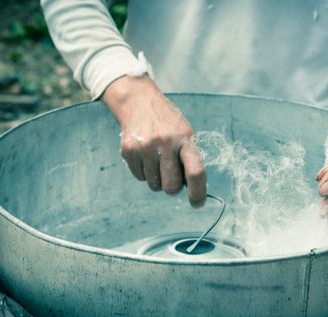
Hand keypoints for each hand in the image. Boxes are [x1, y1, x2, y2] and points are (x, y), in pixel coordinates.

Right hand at [102, 75, 206, 207]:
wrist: (139, 101)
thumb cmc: (168, 123)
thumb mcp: (185, 133)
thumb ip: (189, 159)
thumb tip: (192, 190)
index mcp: (185, 139)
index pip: (195, 172)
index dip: (198, 193)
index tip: (197, 204)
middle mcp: (165, 143)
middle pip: (172, 186)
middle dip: (173, 188)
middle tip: (172, 176)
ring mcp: (145, 147)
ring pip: (154, 185)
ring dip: (157, 179)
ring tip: (157, 159)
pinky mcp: (129, 150)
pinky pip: (140, 177)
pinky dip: (144, 172)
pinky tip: (145, 155)